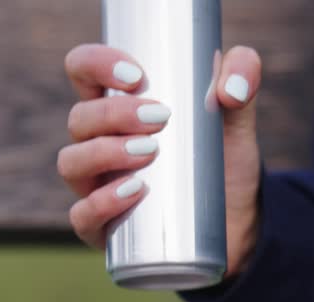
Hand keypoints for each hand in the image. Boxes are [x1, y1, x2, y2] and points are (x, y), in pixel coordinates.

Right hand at [59, 43, 262, 278]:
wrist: (234, 221)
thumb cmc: (221, 159)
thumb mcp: (237, 115)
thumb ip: (242, 77)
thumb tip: (230, 88)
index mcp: (116, 106)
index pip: (83, 71)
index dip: (96, 64)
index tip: (136, 75)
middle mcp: (96, 143)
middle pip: (79, 118)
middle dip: (114, 113)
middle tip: (160, 117)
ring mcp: (94, 186)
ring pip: (71, 162)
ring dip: (104, 152)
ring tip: (149, 152)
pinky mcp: (102, 226)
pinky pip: (81, 215)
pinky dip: (102, 202)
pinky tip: (134, 191)